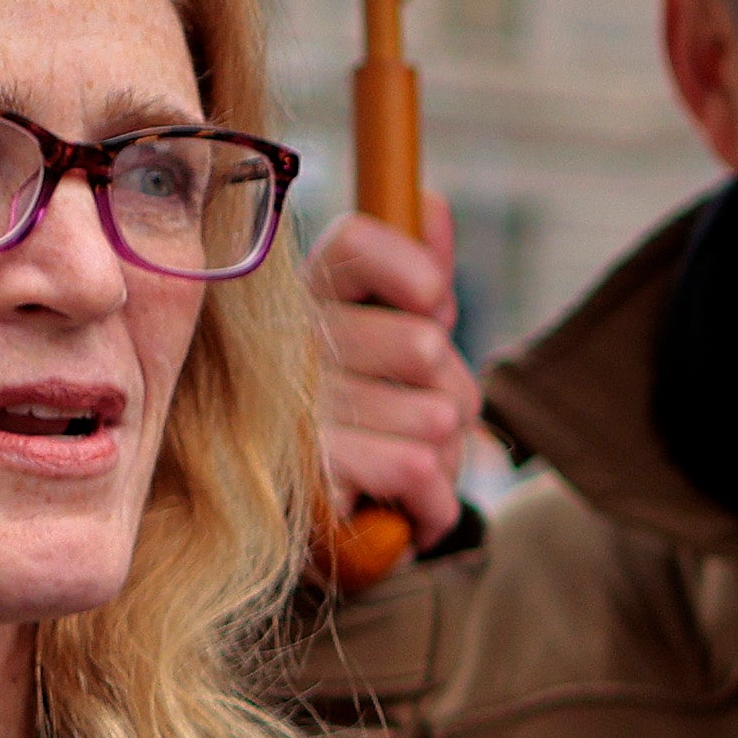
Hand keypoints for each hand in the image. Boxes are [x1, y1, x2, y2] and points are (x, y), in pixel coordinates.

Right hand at [309, 208, 485, 556]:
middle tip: (422, 417)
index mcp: (303, 298)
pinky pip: (418, 470)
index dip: (418, 277)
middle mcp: (286, 347)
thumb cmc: (363, 420)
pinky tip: (415, 509)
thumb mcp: (388, 338)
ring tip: (412, 467)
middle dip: (452, 395)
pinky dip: (437, 502)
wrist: (308, 533)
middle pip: (425, 348)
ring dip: (447, 457)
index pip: (359, 242)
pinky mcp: (308, 477)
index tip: (429, 311)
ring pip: (436, 417)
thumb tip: (431, 204)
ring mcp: (291, 412)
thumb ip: (414, 276)